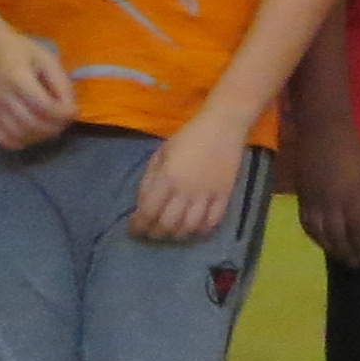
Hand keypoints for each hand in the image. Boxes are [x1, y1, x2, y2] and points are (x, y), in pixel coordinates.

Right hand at [0, 21, 78, 153]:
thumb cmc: (17, 49)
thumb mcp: (45, 58)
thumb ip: (60, 83)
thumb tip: (71, 110)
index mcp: (18, 79)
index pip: (44, 107)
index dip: (63, 114)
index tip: (74, 112)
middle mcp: (1, 97)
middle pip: (33, 124)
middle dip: (55, 127)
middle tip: (64, 120)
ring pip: (18, 136)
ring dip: (40, 136)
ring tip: (50, 126)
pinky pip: (2, 139)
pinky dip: (20, 141)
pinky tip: (30, 133)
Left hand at [131, 118, 247, 243]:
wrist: (223, 126)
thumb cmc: (188, 137)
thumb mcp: (161, 153)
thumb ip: (150, 179)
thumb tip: (143, 203)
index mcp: (167, 178)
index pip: (148, 212)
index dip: (138, 225)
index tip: (134, 228)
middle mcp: (186, 191)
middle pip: (168, 224)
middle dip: (155, 233)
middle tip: (151, 233)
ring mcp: (207, 195)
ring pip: (189, 227)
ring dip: (177, 234)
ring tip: (171, 233)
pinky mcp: (225, 195)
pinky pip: (213, 221)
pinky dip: (202, 230)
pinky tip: (194, 229)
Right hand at [290, 114, 359, 267]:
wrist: (322, 132)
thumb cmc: (352, 149)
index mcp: (351, 197)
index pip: (356, 231)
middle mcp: (330, 204)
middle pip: (337, 237)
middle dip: (346, 253)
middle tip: (354, 264)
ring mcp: (313, 201)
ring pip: (319, 233)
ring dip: (330, 248)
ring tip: (340, 257)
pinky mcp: (301, 197)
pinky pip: (306, 223)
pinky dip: (313, 236)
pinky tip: (321, 241)